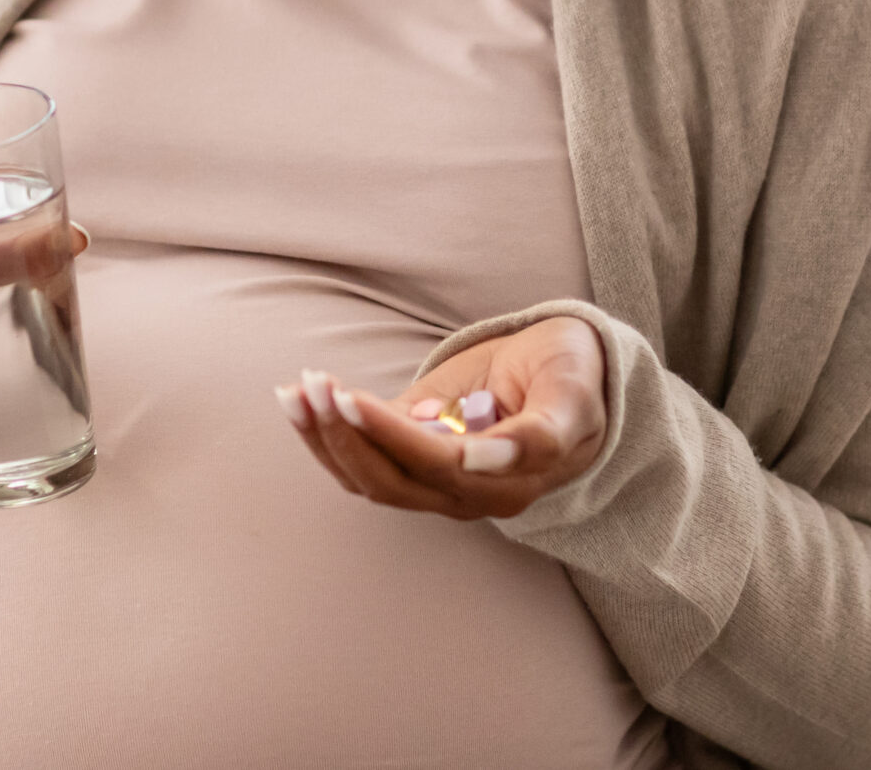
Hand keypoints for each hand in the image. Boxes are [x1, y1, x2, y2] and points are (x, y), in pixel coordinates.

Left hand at [274, 316, 606, 520]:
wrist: (573, 383)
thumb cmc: (574, 377)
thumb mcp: (574, 391)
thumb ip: (543, 431)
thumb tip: (479, 458)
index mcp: (515, 475)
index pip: (446, 462)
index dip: (398, 435)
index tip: (354, 401)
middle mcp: (473, 492)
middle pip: (396, 479)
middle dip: (350, 432)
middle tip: (318, 382)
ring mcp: (441, 485)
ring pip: (371, 480)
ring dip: (327, 438)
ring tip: (296, 390)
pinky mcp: (418, 465)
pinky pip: (364, 467)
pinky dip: (325, 437)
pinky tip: (296, 400)